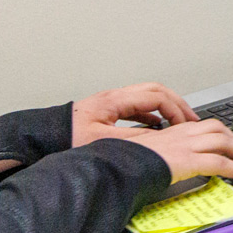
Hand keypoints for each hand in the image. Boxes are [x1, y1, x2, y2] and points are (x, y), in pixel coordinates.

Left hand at [73, 82, 199, 144]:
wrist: (42, 137)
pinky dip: (152, 114)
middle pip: (155, 91)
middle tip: (191, 119)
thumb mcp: (105, 141)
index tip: (186, 124)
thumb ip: (136, 138)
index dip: (176, 109)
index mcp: (115, 100)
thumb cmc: (65, 137)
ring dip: (166, 108)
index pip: (156, 96)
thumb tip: (162, 138)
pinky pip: (137, 107)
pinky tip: (157, 127)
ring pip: (147, 97)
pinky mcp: (107, 112)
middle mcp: (114, 97)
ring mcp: (111, 103)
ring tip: (179, 122)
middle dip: (177, 104)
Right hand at [120, 117, 232, 189]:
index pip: (203, 125)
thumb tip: (172, 164)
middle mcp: (181, 134)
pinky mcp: (188, 159)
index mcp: (171, 132)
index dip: (221, 133)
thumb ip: (162, 155)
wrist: (113, 166)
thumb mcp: (146, 154)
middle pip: (217, 128)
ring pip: (224, 141)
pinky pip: (221, 162)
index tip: (230, 142)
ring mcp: (185, 145)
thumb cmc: (124, 162)